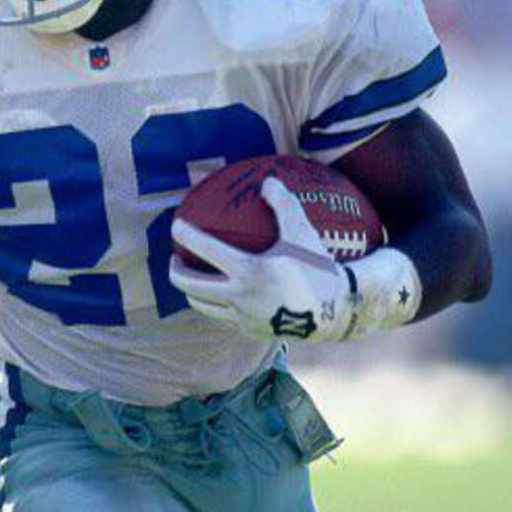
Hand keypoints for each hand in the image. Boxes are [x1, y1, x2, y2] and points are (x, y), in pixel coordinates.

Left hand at [170, 176, 354, 341]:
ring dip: (190, 290)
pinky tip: (218, 293)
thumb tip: (267, 181)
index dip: (185, 235)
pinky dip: (213, 303)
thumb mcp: (303, 233)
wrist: (336, 311)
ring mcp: (242, 317)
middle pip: (190, 285)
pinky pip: (222, 315)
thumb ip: (283, 205)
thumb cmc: (319, 267)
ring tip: (191, 277)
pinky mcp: (248, 330)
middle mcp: (239, 297)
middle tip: (175, 257)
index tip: (176, 225)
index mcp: (248, 271)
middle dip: (175, 271)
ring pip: (201, 305)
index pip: (205, 250)